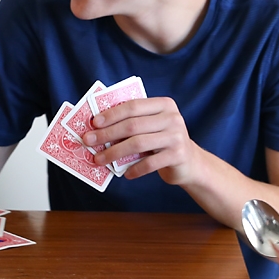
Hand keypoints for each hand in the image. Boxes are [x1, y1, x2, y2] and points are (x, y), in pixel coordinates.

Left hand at [83, 96, 200, 184]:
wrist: (190, 163)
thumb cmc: (161, 141)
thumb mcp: (151, 127)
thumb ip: (132, 123)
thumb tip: (97, 129)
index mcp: (164, 104)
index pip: (133, 106)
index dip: (111, 114)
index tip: (92, 123)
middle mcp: (172, 118)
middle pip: (132, 125)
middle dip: (107, 134)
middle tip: (88, 141)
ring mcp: (177, 136)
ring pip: (138, 143)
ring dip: (114, 152)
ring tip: (99, 159)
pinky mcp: (178, 156)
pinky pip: (150, 163)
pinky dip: (134, 169)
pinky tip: (125, 174)